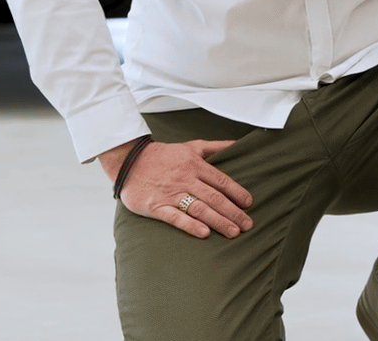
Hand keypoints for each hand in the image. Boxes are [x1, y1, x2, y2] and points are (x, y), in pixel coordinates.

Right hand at [98, 137, 253, 238]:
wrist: (129, 161)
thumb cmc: (163, 155)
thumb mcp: (191, 146)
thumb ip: (215, 147)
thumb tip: (237, 143)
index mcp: (195, 165)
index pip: (221, 181)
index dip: (237, 192)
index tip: (249, 203)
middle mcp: (185, 179)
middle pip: (214, 197)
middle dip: (233, 212)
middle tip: (247, 225)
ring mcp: (171, 194)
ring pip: (199, 208)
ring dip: (218, 221)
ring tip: (233, 232)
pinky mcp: (156, 206)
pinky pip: (175, 217)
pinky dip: (190, 225)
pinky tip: (204, 233)